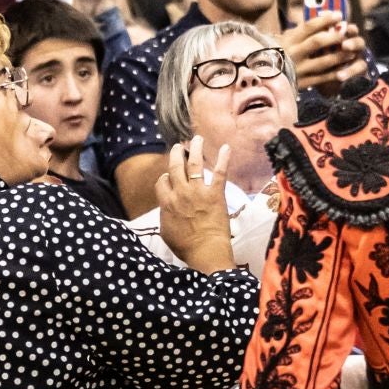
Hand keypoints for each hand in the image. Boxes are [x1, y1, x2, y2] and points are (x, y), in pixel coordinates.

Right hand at [155, 138, 235, 272]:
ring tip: (196, 138)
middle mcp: (181, 193)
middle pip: (175, 167)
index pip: (162, 181)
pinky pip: (220, 172)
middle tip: (179, 146)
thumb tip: (167, 209)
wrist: (205, 250)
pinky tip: (226, 147)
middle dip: (176, 154)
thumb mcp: (166, 231)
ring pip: (194, 164)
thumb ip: (166, 215)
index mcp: (166, 203)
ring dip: (195, 149)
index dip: (165, 177)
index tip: (169, 176)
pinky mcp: (216, 194)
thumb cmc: (185, 246)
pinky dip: (223, 158)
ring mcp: (198, 192)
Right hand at [281, 13, 367, 92]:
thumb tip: (324, 17)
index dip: (325, 20)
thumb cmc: (279, 54)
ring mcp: (298, 69)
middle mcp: (293, 54)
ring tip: (352, 52)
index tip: (339, 15)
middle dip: (334, 36)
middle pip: (317, 42)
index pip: (309, 26)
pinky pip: (323, 78)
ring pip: (323, 61)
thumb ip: (302, 31)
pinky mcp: (303, 83)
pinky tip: (345, 69)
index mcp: (289, 40)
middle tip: (346, 32)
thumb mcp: (285, 39)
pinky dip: (336, 74)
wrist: (264, 78)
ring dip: (339, 56)